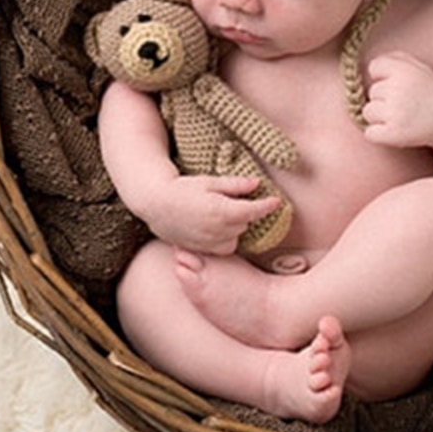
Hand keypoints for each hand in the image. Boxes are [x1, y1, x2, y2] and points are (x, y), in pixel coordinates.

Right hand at [146, 174, 280, 255]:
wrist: (156, 204)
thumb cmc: (182, 189)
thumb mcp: (209, 181)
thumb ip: (234, 185)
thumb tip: (257, 184)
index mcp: (221, 210)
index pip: (253, 211)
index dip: (267, 206)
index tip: (276, 202)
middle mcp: (217, 229)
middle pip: (244, 223)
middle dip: (245, 212)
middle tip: (234, 200)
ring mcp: (209, 242)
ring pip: (236, 237)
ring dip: (235, 227)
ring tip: (222, 214)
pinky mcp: (202, 249)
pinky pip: (224, 248)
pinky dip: (226, 239)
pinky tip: (216, 228)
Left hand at [363, 51, 432, 148]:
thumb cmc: (432, 92)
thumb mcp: (419, 68)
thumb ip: (396, 58)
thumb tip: (372, 66)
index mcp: (403, 71)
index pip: (374, 67)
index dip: (383, 76)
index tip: (396, 84)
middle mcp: (397, 89)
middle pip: (372, 92)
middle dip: (384, 98)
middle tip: (404, 104)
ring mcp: (394, 113)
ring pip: (368, 112)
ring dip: (380, 116)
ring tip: (400, 117)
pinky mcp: (393, 133)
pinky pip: (370, 133)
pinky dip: (379, 134)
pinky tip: (394, 130)